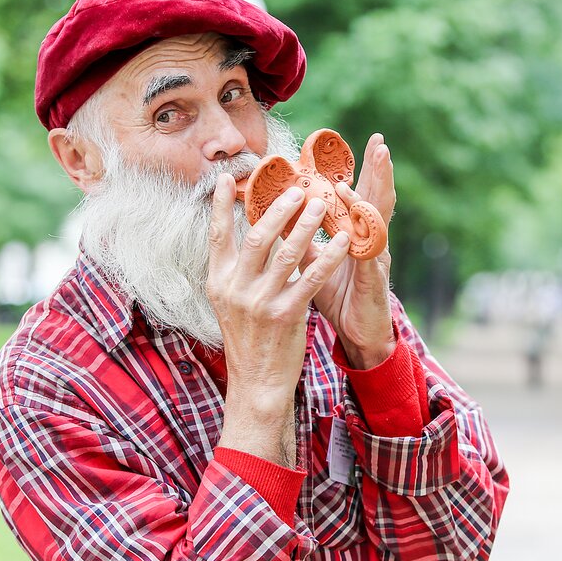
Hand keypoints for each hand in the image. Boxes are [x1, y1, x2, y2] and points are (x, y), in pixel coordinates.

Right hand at [208, 174, 350, 464]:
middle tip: (298, 187)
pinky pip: (311, 277)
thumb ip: (237, 271)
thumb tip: (248, 233)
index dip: (218, 205)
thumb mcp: (231, 302)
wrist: (257, 383)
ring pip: (286, 253)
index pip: (216, 236)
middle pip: (256, 237)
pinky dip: (329, 256)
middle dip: (278, 208)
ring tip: (323, 202)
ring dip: (307, 224)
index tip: (223, 177)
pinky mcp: (285, 315)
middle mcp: (235, 289)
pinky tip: (345, 241)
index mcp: (218, 282)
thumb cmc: (249, 338)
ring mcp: (259, 303)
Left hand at [302, 133, 396, 368]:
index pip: (360, 196)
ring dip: (377, 188)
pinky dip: (368, 229)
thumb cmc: (341, 298)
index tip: (367, 143)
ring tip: (379, 162)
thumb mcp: (315, 266)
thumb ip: (302, 243)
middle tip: (381, 141)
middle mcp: (370, 241)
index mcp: (356, 235)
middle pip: (376, 198)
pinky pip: (372, 248)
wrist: (360, 336)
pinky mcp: (375, 276)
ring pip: (377, 216)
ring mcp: (375, 257)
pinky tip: (365, 213)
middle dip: (379, 169)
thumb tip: (278, 224)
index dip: (364, 171)